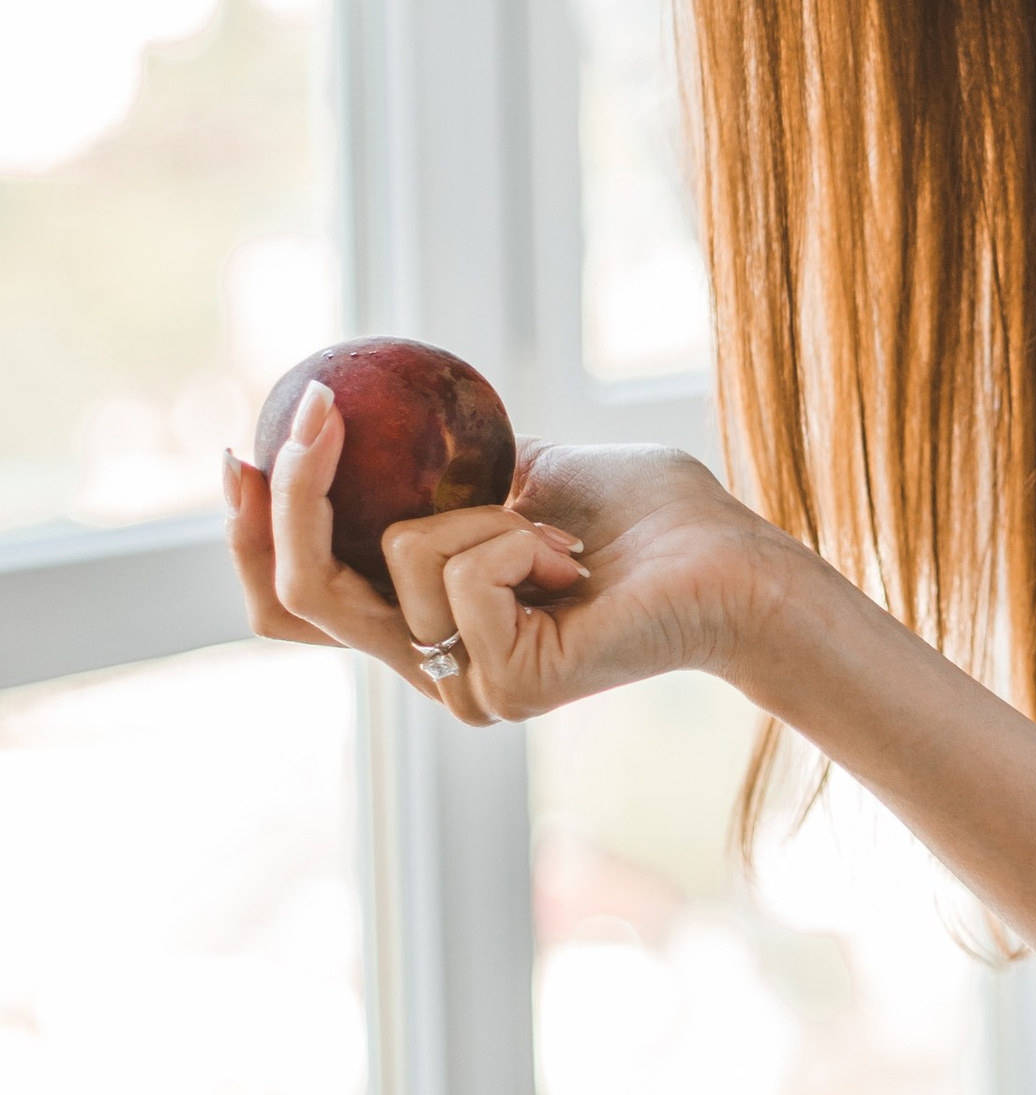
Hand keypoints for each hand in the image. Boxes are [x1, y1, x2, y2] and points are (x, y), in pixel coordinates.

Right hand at [228, 379, 795, 725]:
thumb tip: (372, 414)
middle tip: (319, 409)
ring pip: (396, 557)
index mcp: (426, 625)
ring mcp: (463, 685)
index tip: (243, 449)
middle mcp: (433, 670)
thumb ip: (452, 469)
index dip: (247, 533)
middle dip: (293, 492)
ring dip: (479, 512)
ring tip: (560, 534)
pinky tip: (576, 562)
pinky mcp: (503, 684)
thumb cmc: (654, 520)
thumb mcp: (528, 472)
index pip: (294, 603)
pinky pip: (459, 570)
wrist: (734, 565)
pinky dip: (516, 536)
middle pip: (299, 592)